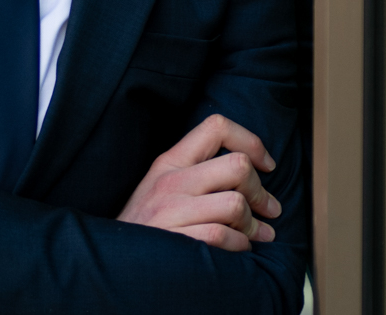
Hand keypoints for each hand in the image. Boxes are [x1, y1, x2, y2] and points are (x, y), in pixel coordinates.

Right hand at [117, 113, 281, 250]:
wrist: (117, 258)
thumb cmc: (149, 223)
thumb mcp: (164, 185)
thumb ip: (200, 171)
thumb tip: (253, 170)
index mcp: (170, 161)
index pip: (217, 127)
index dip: (251, 142)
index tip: (266, 165)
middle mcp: (171, 181)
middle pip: (237, 166)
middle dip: (261, 191)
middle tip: (268, 209)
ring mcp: (171, 210)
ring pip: (235, 204)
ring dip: (252, 224)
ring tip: (253, 234)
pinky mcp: (175, 239)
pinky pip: (222, 235)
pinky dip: (240, 245)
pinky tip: (238, 248)